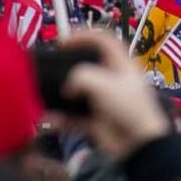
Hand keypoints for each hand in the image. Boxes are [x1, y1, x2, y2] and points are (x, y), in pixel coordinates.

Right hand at [59, 28, 169, 160]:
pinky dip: (62, 118)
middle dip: (67, 66)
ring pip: (77, 92)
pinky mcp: (96, 120)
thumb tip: (68, 88)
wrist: (139, 144)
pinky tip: (49, 120)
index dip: (84, 35)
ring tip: (41, 95)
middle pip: (87, 66)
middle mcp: (112, 80)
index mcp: (121, 65)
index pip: (104, 40)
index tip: (62, 41)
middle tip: (48, 68)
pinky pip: (74, 116)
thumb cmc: (127, 106)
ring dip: (60, 95)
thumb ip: (80, 76)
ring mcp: (104, 100)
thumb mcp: (103, 83)